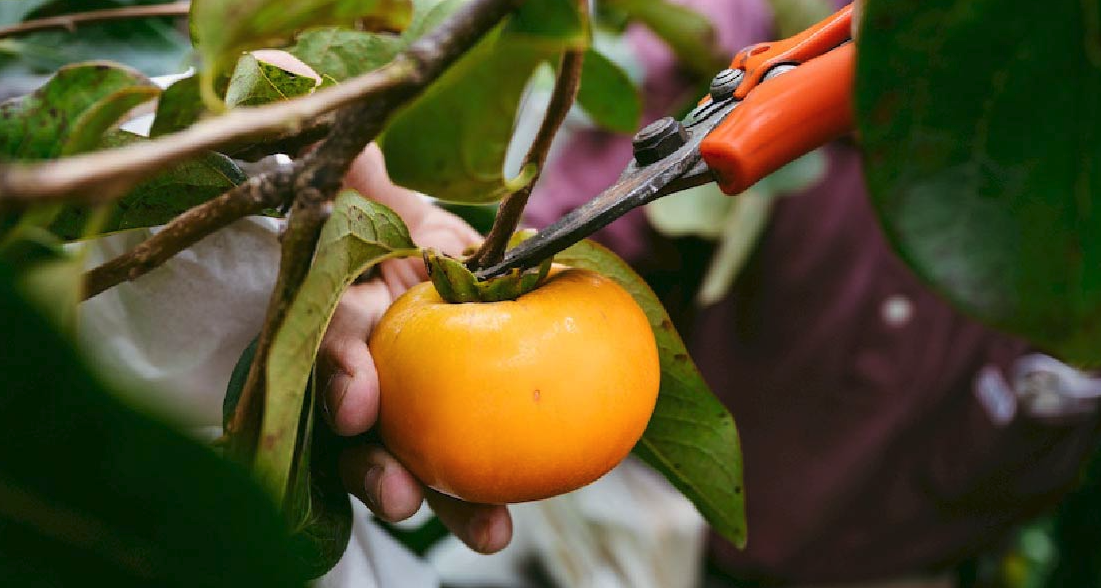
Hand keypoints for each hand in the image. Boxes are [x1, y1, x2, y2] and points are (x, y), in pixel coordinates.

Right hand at [251, 49, 513, 553]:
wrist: (407, 248)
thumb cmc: (395, 225)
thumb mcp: (398, 208)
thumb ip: (386, 195)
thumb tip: (388, 159)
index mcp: (339, 313)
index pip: (332, 345)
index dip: (339, 375)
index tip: (358, 407)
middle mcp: (351, 369)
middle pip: (357, 428)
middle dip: (378, 468)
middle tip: (409, 499)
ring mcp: (381, 403)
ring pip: (398, 458)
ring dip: (436, 495)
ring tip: (484, 531)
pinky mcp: (417, 422)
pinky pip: (441, 460)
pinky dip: (468, 492)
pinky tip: (508, 517)